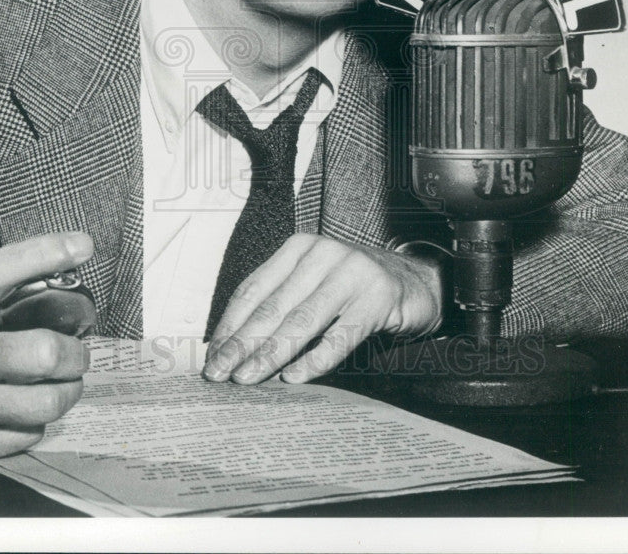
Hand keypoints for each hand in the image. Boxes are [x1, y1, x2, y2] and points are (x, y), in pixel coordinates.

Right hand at [0, 231, 93, 460]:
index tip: (80, 245)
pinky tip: (29, 406)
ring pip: (45, 402)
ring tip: (65, 380)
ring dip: (69, 390)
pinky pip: (28, 434)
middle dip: (76, 353)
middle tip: (78, 350)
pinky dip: (39, 421)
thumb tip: (61, 263)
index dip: (43, 254)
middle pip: (43, 353)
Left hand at [202, 234, 442, 385]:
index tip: (212, 355)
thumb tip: (231, 345)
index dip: (230, 324)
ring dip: (270, 354)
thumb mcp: (312, 283)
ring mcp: (352, 273)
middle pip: (273, 306)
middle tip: (220, 374)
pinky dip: (314, 360)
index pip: (254, 288)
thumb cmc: (353, 287)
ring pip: (302, 321)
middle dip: (242, 344)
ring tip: (248, 378)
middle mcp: (323, 254)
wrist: (415, 281)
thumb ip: (279, 303)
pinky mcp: (376, 298)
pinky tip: (294, 377)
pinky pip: (339, 336)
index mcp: (299, 248)